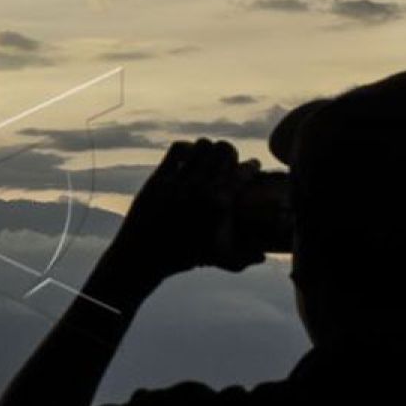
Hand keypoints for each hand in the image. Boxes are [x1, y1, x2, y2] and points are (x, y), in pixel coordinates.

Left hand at [110, 138, 265, 284]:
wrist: (143, 256)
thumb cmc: (182, 258)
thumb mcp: (217, 259)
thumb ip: (244, 258)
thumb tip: (262, 257)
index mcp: (220, 205)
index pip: (244, 172)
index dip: (253, 166)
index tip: (253, 167)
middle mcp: (202, 189)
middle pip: (225, 150)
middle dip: (231, 153)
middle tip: (228, 162)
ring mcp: (180, 181)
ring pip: (203, 145)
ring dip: (209, 149)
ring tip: (208, 159)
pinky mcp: (160, 177)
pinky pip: (178, 149)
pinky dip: (186, 149)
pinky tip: (188, 158)